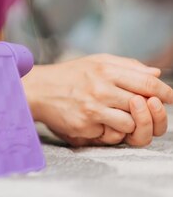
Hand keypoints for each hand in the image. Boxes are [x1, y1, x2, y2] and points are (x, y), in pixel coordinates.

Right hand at [23, 54, 172, 146]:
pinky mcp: (84, 126)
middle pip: (143, 105)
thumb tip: (156, 74)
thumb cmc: (68, 75)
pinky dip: (111, 130)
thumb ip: (127, 66)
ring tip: (119, 115)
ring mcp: (92, 109)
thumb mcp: (96, 61)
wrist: (37, 89)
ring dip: (130, 122)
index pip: (147, 83)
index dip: (164, 92)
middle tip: (146, 109)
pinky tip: (101, 122)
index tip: (170, 97)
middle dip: (149, 110)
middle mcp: (99, 89)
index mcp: (105, 70)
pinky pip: (111, 135)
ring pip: (131, 124)